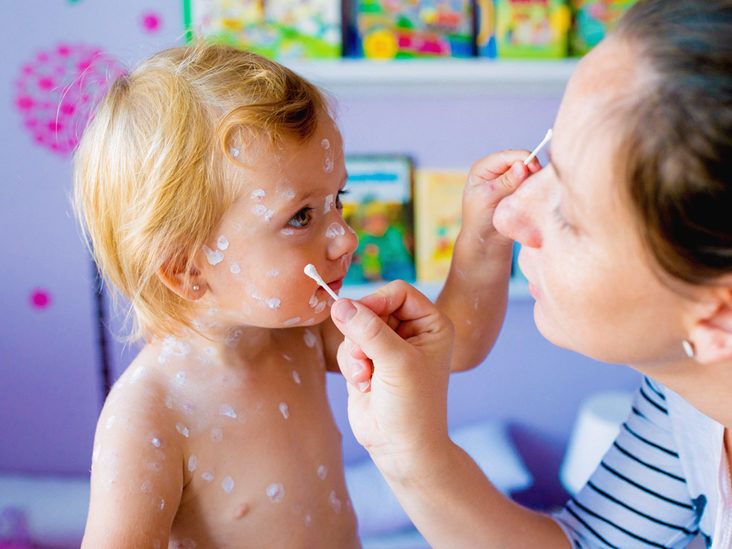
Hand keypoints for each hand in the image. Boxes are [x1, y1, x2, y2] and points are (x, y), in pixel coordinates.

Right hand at [330, 281, 453, 473]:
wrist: (401, 449)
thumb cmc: (412, 407)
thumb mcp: (396, 363)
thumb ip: (368, 330)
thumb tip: (339, 304)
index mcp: (431, 324)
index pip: (398, 292)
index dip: (377, 301)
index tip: (359, 317)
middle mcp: (410, 331)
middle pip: (372, 308)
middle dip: (363, 334)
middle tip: (366, 359)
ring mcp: (388, 346)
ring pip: (355, 328)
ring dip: (356, 353)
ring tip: (369, 377)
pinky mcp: (368, 361)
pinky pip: (347, 347)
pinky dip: (351, 365)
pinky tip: (365, 386)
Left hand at [462, 150, 541, 244]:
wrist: (485, 240)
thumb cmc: (479, 220)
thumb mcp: (488, 198)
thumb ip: (506, 182)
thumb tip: (522, 166)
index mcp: (483, 167)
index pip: (507, 155)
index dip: (523, 159)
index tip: (535, 169)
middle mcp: (495, 169)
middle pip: (519, 159)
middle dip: (530, 168)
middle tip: (535, 183)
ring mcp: (507, 178)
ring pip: (527, 170)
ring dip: (532, 178)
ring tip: (531, 192)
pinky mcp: (517, 188)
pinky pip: (530, 182)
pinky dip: (533, 186)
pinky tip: (532, 195)